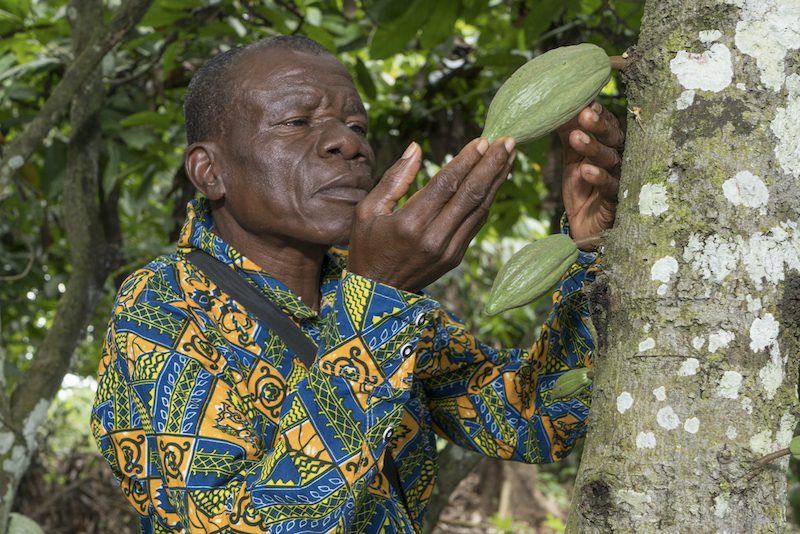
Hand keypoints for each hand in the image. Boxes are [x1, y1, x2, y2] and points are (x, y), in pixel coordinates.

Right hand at [348, 137, 514, 291]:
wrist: (378, 294)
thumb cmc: (367, 247)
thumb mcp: (368, 210)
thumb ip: (394, 178)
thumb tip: (416, 147)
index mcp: (410, 223)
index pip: (447, 184)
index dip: (467, 160)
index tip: (483, 140)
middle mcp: (434, 237)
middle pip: (471, 194)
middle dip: (492, 165)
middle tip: (509, 140)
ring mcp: (448, 250)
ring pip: (480, 208)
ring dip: (497, 180)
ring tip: (509, 155)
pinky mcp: (456, 257)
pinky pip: (477, 223)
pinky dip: (488, 199)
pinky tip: (495, 181)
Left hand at [557, 101, 623, 248]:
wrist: (582, 224)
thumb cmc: (581, 187)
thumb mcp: (570, 158)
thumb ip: (567, 134)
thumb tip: (555, 107)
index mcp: (606, 145)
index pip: (606, 124)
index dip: (598, 113)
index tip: (586, 103)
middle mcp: (616, 158)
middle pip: (612, 137)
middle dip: (598, 125)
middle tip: (584, 114)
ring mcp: (618, 178)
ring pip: (610, 159)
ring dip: (593, 148)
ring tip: (576, 138)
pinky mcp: (615, 200)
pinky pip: (609, 187)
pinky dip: (598, 178)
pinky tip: (586, 171)